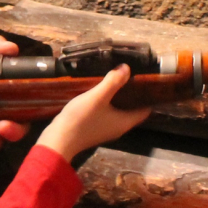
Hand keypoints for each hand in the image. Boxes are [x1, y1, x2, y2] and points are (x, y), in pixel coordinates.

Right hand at [36, 64, 150, 161]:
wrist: (59, 140)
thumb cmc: (82, 119)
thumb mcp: (98, 96)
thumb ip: (113, 82)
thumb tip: (127, 68)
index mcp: (125, 122)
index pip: (145, 110)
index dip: (148, 96)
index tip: (147, 81)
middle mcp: (119, 128)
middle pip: (132, 110)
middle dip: (133, 95)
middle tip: (131, 76)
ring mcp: (106, 130)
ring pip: (119, 112)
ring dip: (119, 99)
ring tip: (116, 81)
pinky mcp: (95, 129)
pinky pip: (108, 114)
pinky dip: (108, 104)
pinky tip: (101, 92)